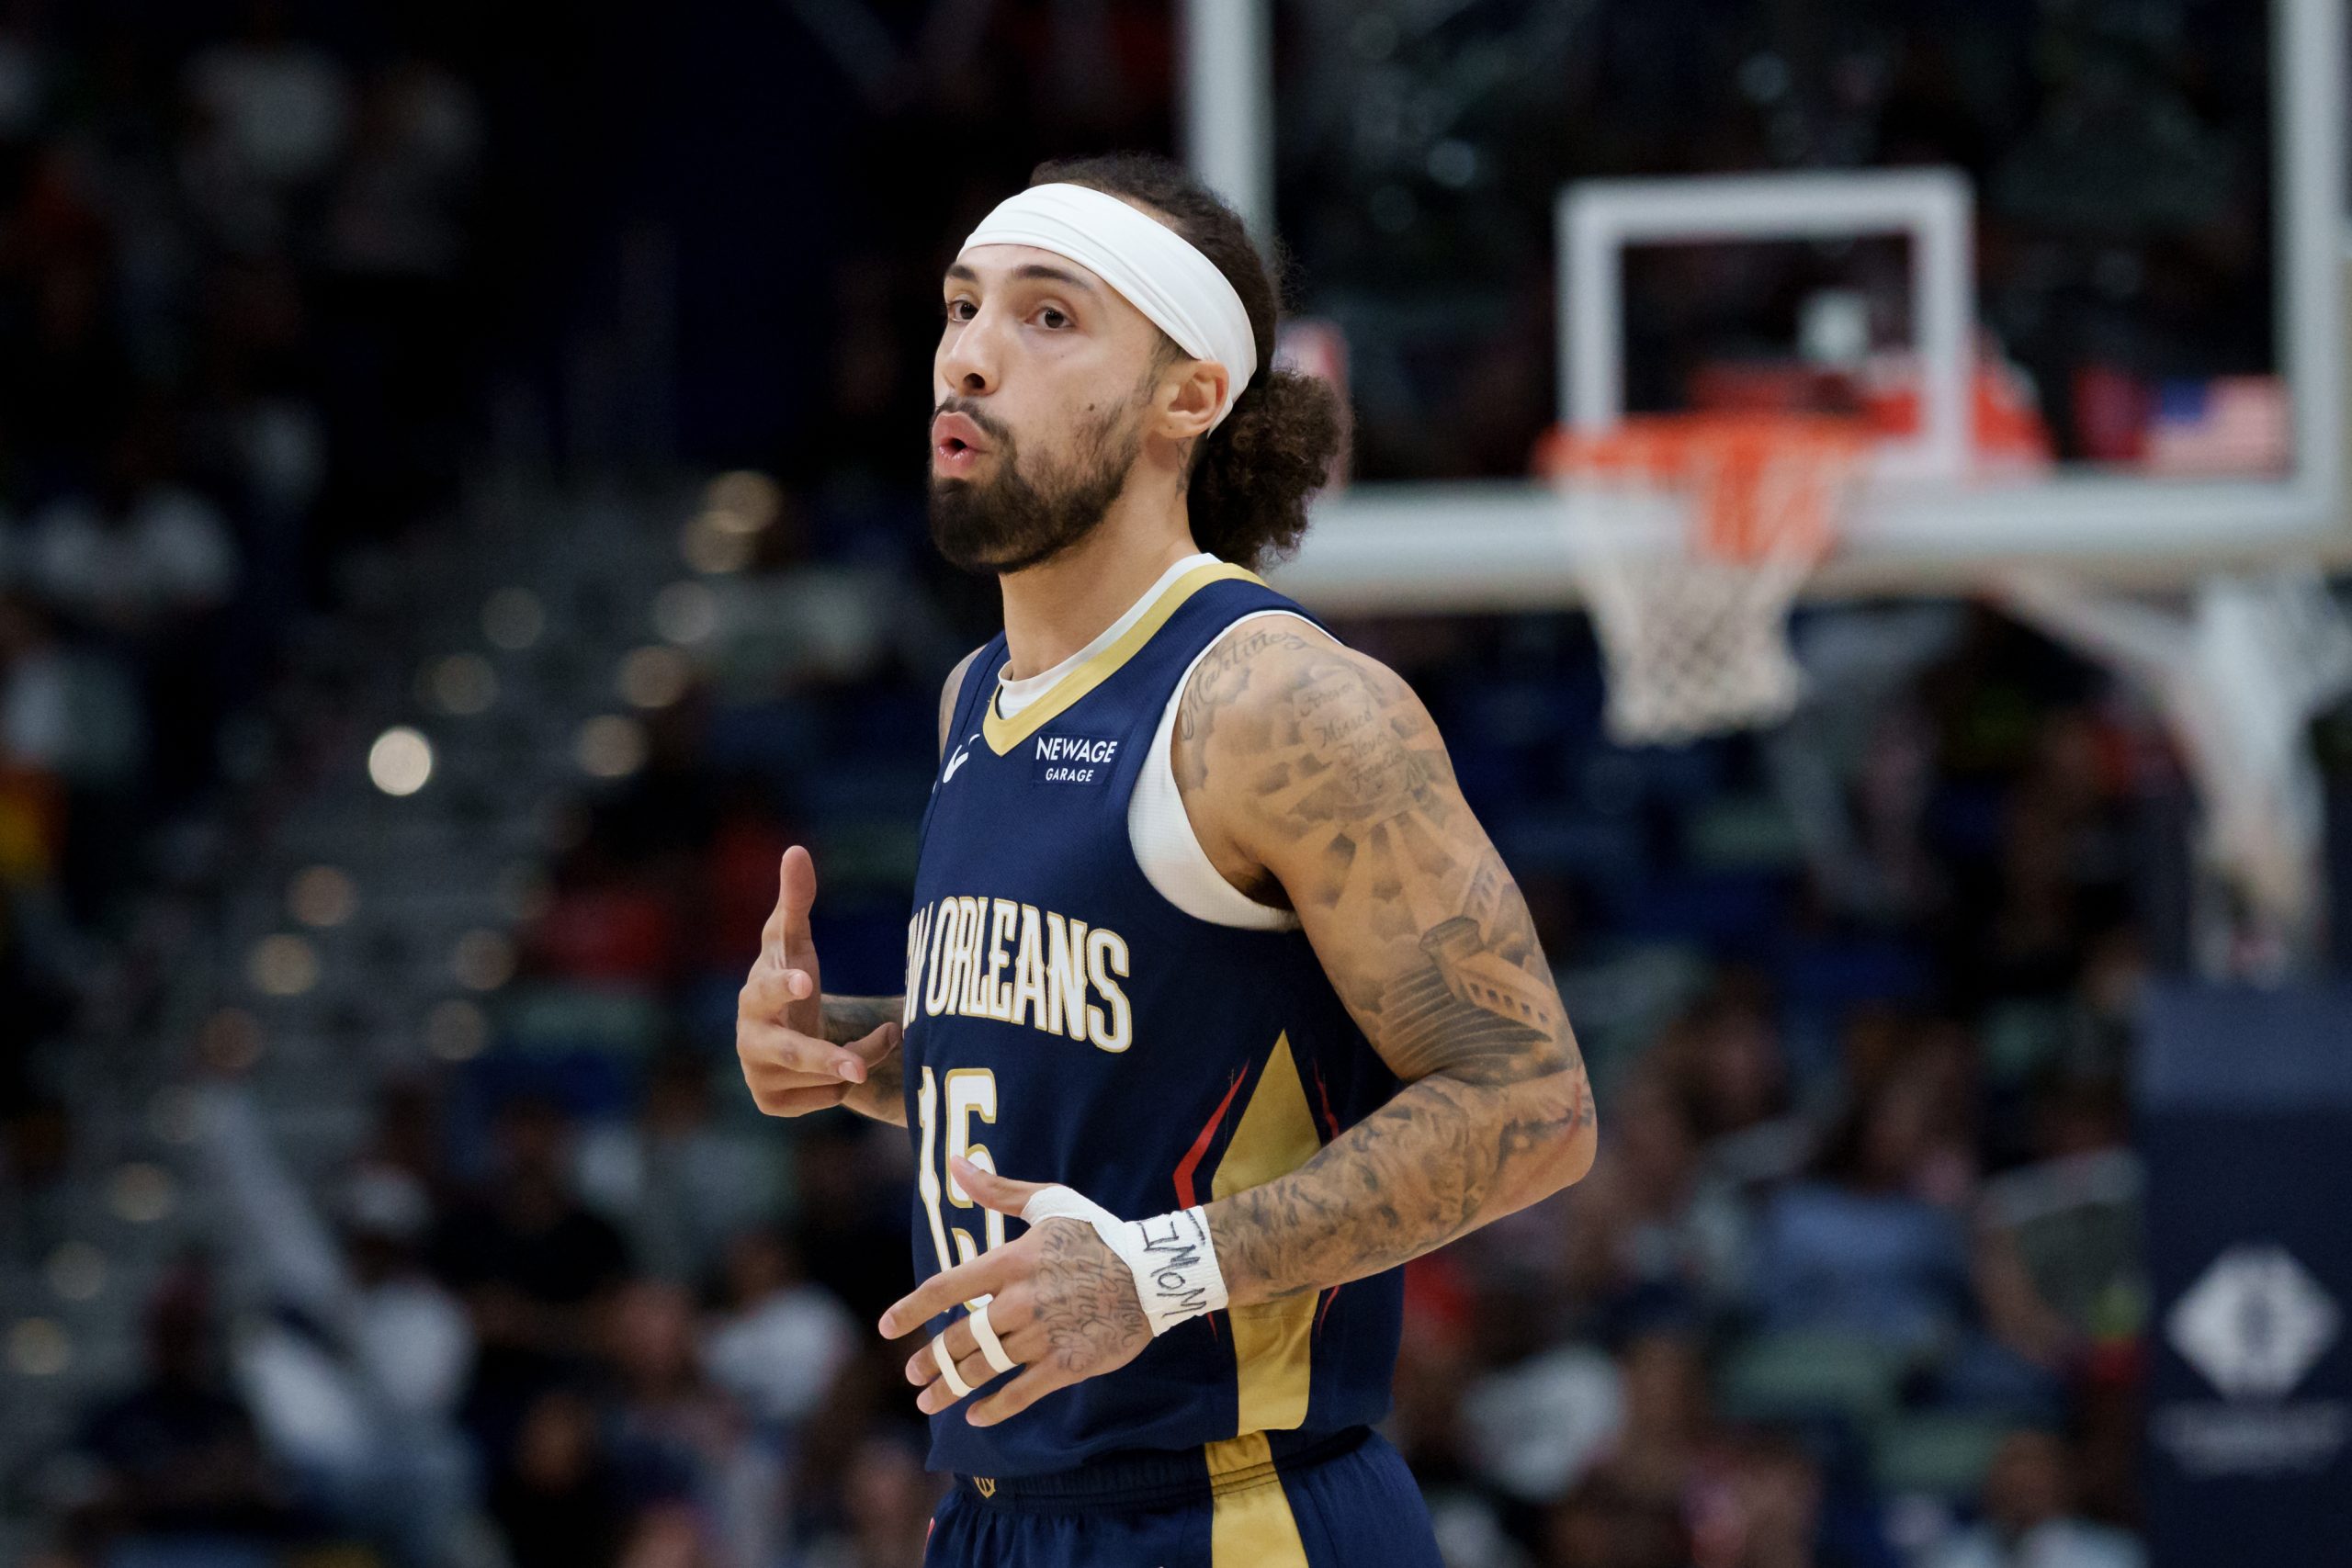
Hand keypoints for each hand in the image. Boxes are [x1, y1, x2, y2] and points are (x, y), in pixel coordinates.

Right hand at [736, 846, 898, 1115]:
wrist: (785, 1029)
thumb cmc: (792, 976)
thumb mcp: (795, 940)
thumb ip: (796, 899)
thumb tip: (796, 851)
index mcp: (755, 994)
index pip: (768, 989)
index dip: (786, 984)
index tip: (808, 980)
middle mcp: (750, 1039)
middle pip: (791, 1053)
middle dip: (827, 1058)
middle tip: (861, 1069)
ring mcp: (757, 1075)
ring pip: (823, 1078)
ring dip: (860, 1057)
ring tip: (877, 1039)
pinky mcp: (771, 1103)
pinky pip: (825, 1099)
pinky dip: (845, 1084)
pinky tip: (841, 1067)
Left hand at [878, 1156, 1150, 1426]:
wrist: (1153, 1271)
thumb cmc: (1098, 1233)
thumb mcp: (1049, 1203)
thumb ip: (998, 1190)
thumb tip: (956, 1163)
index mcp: (1011, 1262)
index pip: (947, 1289)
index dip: (912, 1310)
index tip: (887, 1328)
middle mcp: (1020, 1301)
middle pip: (960, 1338)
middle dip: (930, 1361)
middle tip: (912, 1375)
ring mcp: (1043, 1336)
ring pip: (984, 1368)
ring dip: (951, 1388)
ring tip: (929, 1401)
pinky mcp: (1067, 1364)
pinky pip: (1022, 1393)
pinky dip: (995, 1408)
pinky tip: (976, 1417)